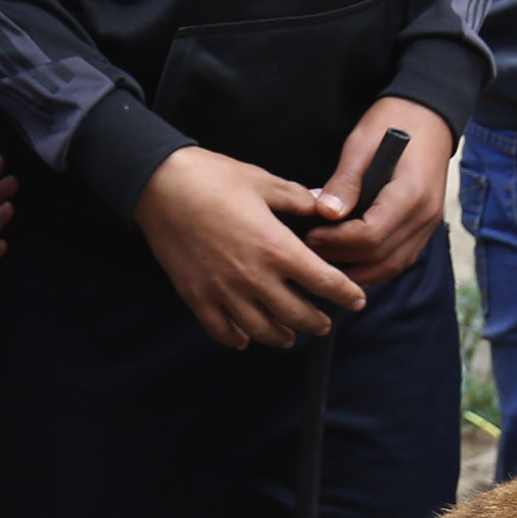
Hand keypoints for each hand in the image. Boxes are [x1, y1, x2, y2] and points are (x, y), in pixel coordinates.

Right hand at [131, 146, 363, 350]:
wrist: (160, 185)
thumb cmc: (213, 178)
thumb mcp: (263, 182)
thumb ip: (299, 200)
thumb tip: (326, 206)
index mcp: (277, 247)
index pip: (324, 282)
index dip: (347, 294)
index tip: (357, 299)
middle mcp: (254, 276)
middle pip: (297, 315)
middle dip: (317, 322)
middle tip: (324, 322)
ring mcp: (224, 291)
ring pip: (262, 331)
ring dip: (282, 336)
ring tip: (290, 336)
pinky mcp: (197, 296)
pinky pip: (222, 331)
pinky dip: (237, 339)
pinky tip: (245, 338)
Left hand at [312, 99, 449, 288]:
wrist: (429, 115)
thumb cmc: (393, 121)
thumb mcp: (361, 143)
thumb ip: (345, 181)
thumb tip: (326, 214)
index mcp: (411, 193)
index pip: (371, 235)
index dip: (337, 242)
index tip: (311, 234)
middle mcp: (425, 215)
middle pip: (381, 257)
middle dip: (342, 260)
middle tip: (309, 250)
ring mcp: (429, 224)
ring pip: (392, 266)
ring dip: (358, 271)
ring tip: (325, 260)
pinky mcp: (425, 227)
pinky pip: (399, 258)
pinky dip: (374, 265)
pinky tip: (349, 260)